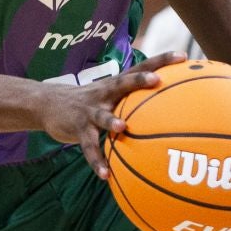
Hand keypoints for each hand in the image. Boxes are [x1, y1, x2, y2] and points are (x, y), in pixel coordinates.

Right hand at [39, 52, 186, 179]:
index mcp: (116, 85)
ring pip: (102, 115)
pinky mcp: (77, 127)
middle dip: (139, 80)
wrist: (48, 104)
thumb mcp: (110, 95)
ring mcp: (89, 110)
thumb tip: (171, 109)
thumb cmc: (91, 102)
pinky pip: (88, 147)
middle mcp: (104, 94)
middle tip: (157, 80)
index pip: (141, 67)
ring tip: (122, 127)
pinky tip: (105, 175)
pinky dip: (96, 160)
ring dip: (112, 120)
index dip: (161, 60)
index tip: (182, 55)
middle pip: (123, 83)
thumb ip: (134, 99)